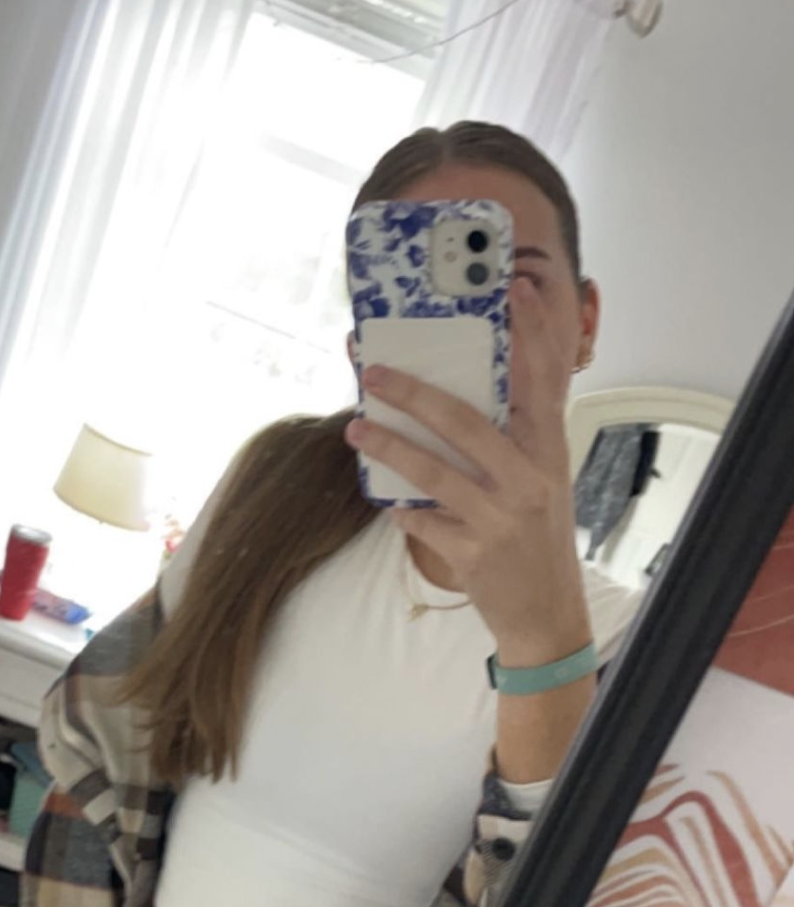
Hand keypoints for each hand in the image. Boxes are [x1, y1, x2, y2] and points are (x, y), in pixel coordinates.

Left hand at [345, 278, 589, 662]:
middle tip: (374, 371)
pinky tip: (385, 497)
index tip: (514, 289)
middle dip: (414, 392)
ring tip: (356, 427)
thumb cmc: (537, 540)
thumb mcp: (541, 482)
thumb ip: (515, 439)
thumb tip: (460, 395)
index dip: (532, 332)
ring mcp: (501, 517)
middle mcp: (530, 480)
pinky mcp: (474, 552)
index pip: (545, 380)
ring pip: (433, 469)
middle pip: (466, 421)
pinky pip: (422, 519)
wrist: (547, 617)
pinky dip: (400, 506)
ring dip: (388, 445)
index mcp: (549, 452)